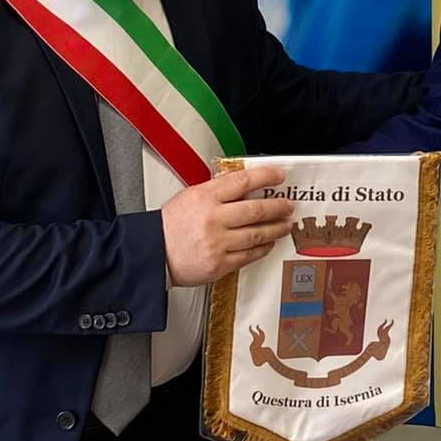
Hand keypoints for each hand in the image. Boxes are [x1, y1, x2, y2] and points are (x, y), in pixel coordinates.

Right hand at [161, 166, 294, 286]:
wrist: (153, 253)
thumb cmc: (169, 226)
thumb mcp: (189, 196)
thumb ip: (216, 190)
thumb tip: (242, 183)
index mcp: (204, 198)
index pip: (243, 181)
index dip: (266, 177)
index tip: (278, 177)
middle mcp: (213, 219)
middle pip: (256, 209)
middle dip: (278, 207)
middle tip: (288, 205)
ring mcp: (218, 243)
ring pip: (257, 233)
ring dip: (276, 228)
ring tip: (285, 224)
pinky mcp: (220, 263)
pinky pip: (249, 255)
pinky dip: (263, 248)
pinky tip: (268, 243)